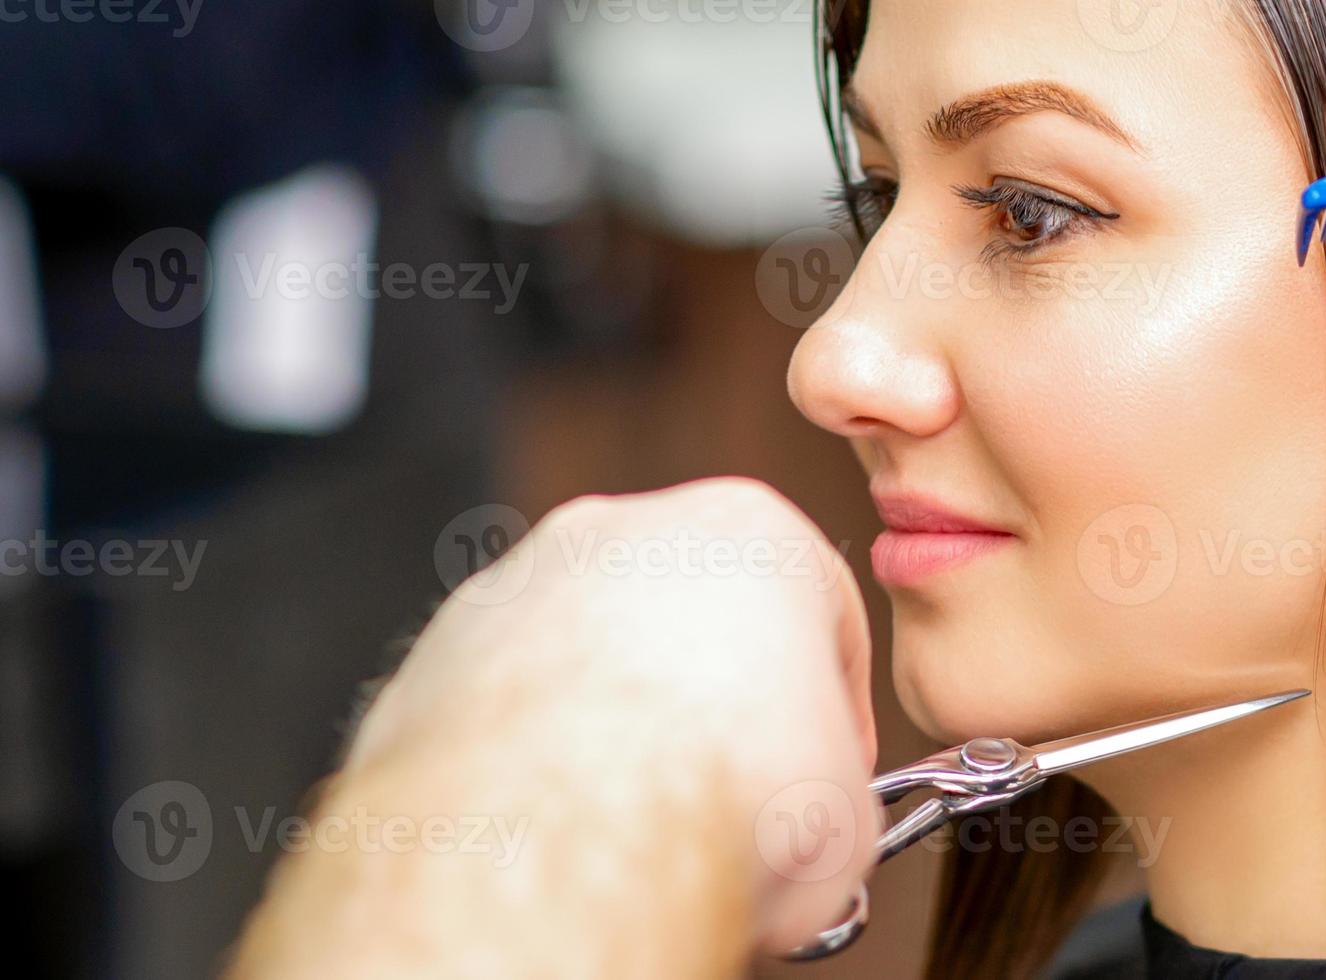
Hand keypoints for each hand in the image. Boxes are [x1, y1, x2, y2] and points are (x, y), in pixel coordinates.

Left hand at [234, 478, 883, 975]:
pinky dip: (529, 762)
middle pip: (689, 617)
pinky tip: (558, 829)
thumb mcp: (845, 810)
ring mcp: (517, 587)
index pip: (816, 613)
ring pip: (586, 656)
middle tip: (726, 799)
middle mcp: (625, 531)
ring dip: (613, 730)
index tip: (818, 770)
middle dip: (707, 703)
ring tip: (636, 826)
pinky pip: (503, 709)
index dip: (827, 709)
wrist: (568, 841)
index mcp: (751, 530)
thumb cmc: (721, 798)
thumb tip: (804, 831)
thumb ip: (826, 785)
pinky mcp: (432, 658)